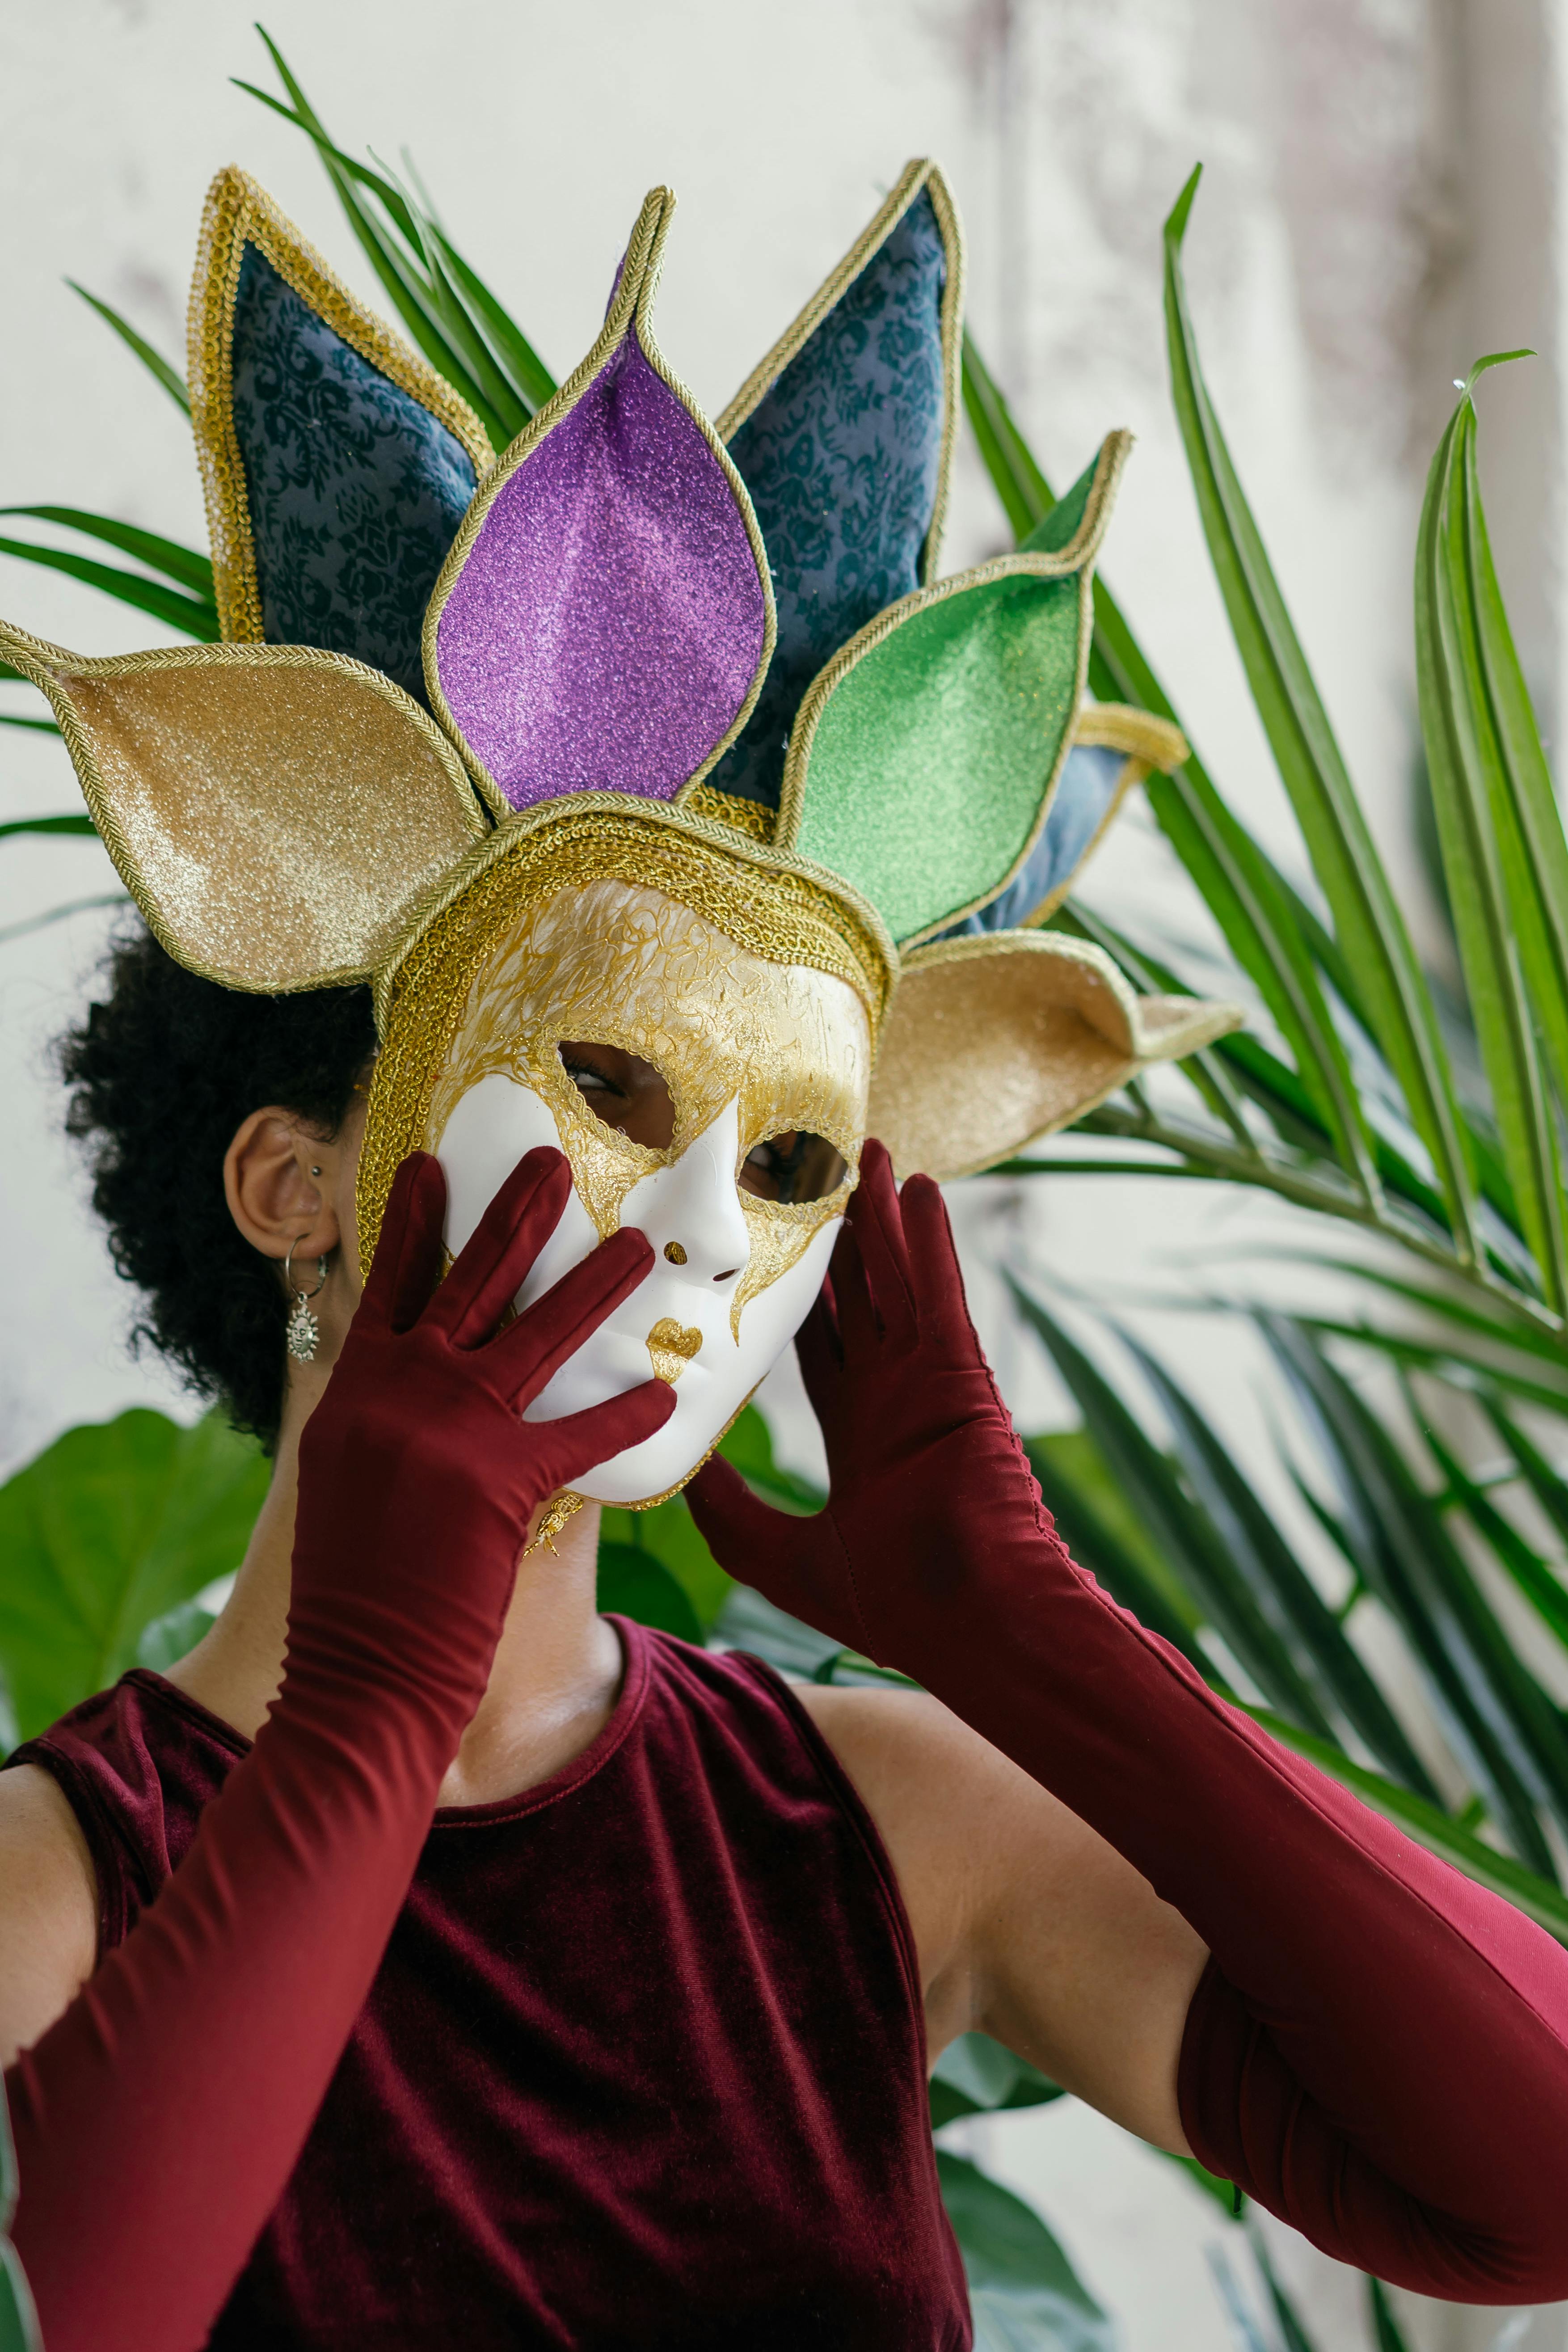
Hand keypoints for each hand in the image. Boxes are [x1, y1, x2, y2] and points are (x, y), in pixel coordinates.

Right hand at [289, 1147, 672, 1739]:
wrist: (353, 1676)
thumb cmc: (355, 1597)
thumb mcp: (347, 1489)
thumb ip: (383, 1425)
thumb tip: (419, 1381)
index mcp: (355, 1396)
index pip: (388, 1290)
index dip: (410, 1223)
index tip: (431, 1162)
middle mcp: (397, 1397)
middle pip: (467, 1283)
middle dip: (514, 1217)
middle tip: (552, 1161)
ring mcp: (447, 1433)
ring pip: (535, 1336)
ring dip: (591, 1286)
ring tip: (636, 1245)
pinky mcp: (500, 1482)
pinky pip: (582, 1435)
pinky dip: (626, 1413)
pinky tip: (667, 1390)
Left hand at [687, 1140, 1038, 1665]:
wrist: (970, 1624)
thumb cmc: (893, 1607)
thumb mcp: (777, 1553)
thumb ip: (729, 1508)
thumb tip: (676, 1468)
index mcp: (860, 1433)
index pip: (818, 1343)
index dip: (794, 1292)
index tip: (766, 1244)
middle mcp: (894, 1396)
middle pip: (858, 1296)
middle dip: (838, 1236)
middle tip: (811, 1173)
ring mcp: (928, 1382)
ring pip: (896, 1280)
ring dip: (882, 1218)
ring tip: (864, 1154)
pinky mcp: (959, 1377)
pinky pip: (938, 1294)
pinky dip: (928, 1242)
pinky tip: (917, 1189)